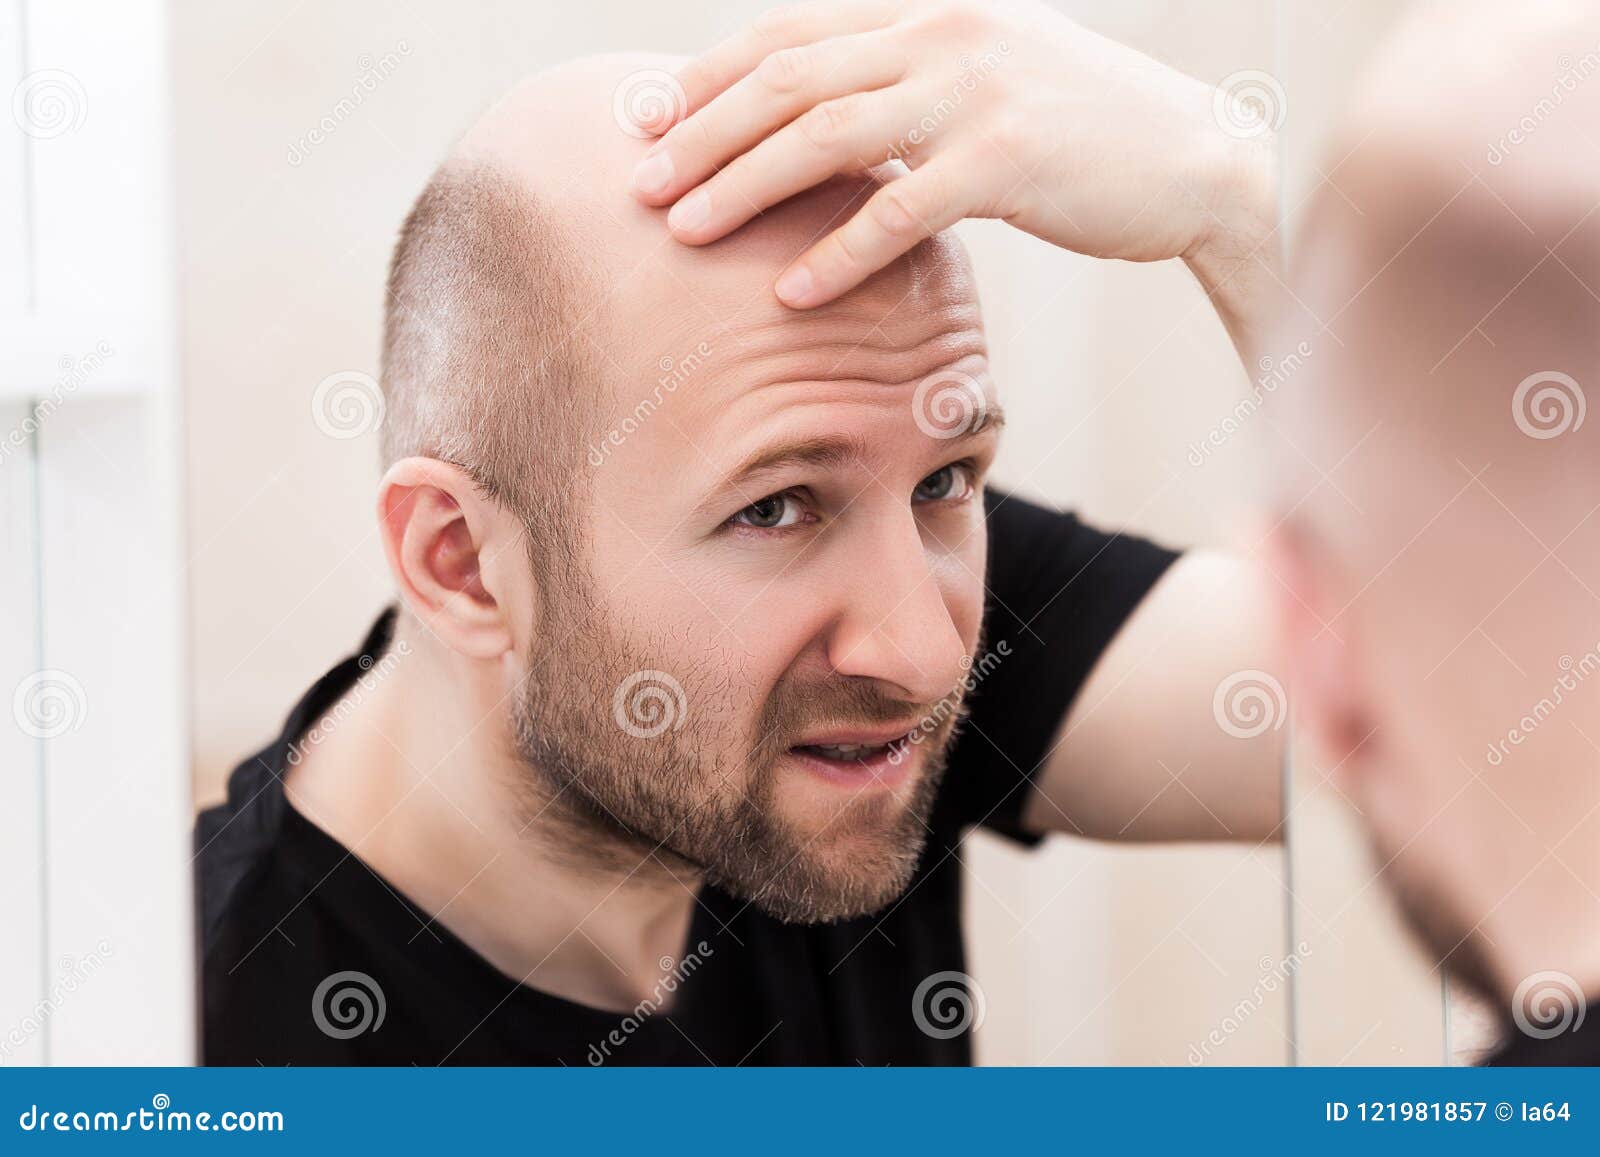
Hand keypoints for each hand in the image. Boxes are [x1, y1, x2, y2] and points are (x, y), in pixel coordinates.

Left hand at [630, 0, 1276, 346]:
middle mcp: (941, 36)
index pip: (790, 34)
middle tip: (642, 185)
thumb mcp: (991, 76)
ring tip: (683, 233)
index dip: (709, 76)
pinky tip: (787, 293)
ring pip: (824, 136)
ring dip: (742, 187)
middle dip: (702, 133)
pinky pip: (896, 210)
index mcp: (929, 13)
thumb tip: (830, 119)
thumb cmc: (1086, 131)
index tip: (650, 121)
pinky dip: (834, 253)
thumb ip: (910, 83)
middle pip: (787, 80)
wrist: (1199, 158)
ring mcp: (974, 92)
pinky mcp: (1008, 160)